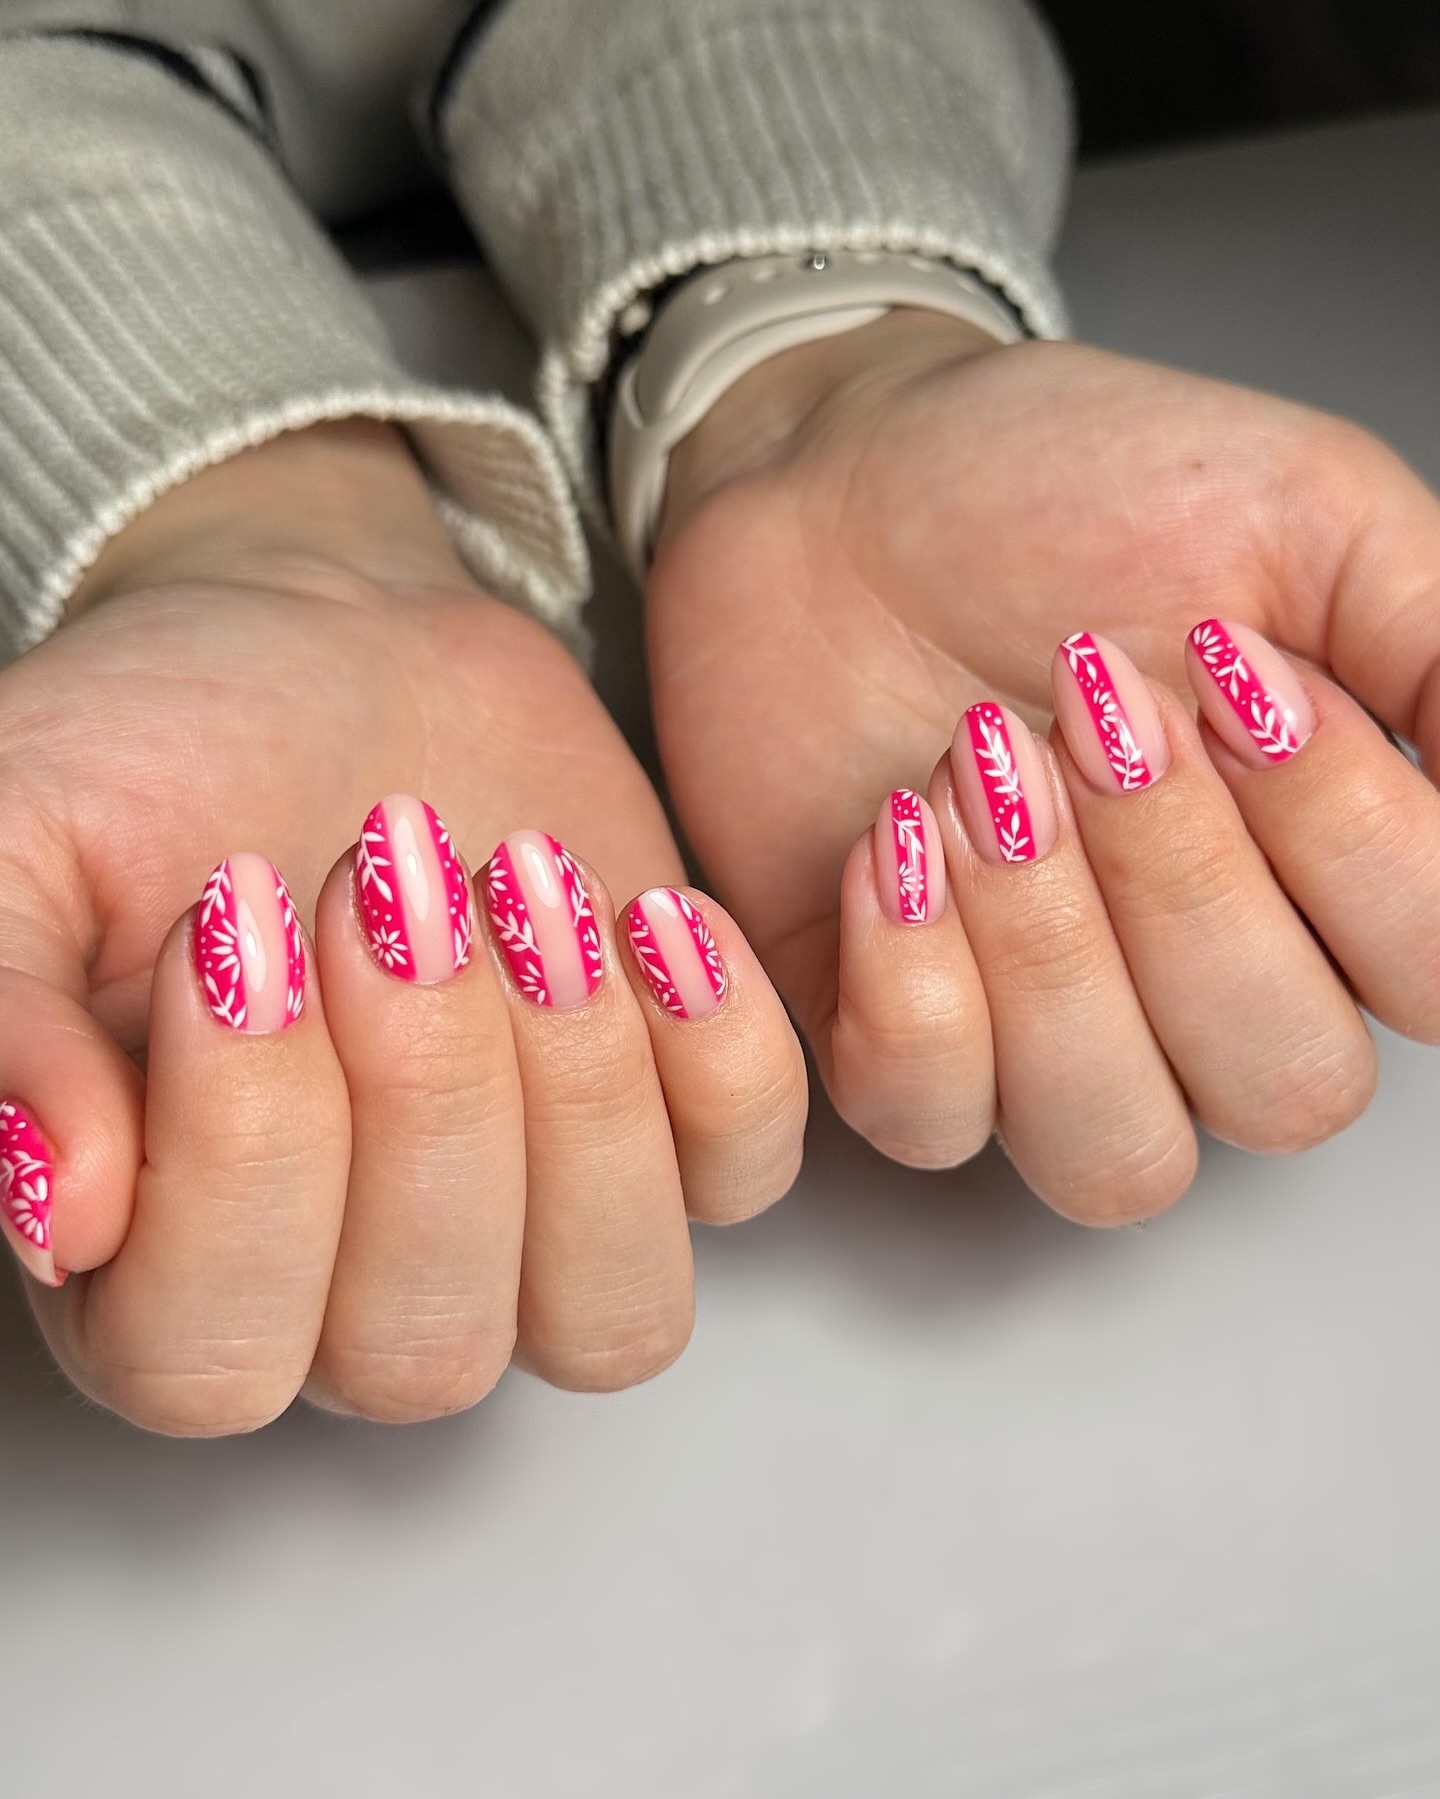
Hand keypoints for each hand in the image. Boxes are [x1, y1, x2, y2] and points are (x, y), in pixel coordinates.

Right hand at [0, 421, 804, 1432]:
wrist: (318, 652)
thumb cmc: (153, 758)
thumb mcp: (15, 847)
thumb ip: (0, 1024)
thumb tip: (62, 1203)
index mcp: (159, 1263)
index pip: (207, 1356)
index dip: (243, 1156)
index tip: (237, 918)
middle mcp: (355, 1284)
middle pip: (421, 1348)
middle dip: (425, 1097)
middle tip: (386, 880)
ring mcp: (532, 1218)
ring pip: (610, 1313)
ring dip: (584, 1098)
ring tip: (524, 887)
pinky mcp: (669, 1123)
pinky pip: (746, 1179)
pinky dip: (723, 1059)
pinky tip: (653, 917)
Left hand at [650, 313, 1439, 1218]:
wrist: (840, 488)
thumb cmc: (1061, 488)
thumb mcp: (1305, 513)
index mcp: (1329, 871)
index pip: (1426, 974)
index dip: (1343, 837)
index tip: (1232, 664)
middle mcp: (1203, 982)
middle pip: (1284, 1083)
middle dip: (1178, 879)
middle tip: (1084, 713)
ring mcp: (1045, 1028)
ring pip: (1118, 1149)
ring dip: (1048, 949)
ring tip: (971, 771)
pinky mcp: (895, 1036)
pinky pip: (931, 1121)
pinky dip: (910, 988)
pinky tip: (885, 840)